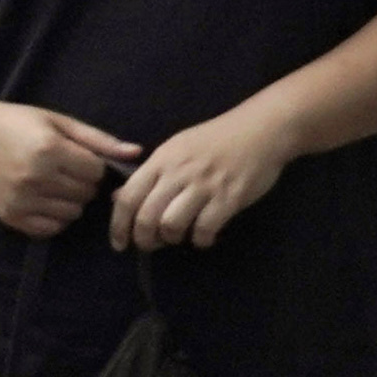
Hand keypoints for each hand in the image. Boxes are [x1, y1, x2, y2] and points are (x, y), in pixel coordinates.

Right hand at [0, 97, 137, 236]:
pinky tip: (43, 198)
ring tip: (53, 183)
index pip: (95, 172)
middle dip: (82, 183)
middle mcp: (35, 177)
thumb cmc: (16, 122)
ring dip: (70, 201)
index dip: (91, 164)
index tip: (76, 156)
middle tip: (63, 169)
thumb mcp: (57, 121)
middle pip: (86, 194)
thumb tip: (137, 153)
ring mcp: (21, 200)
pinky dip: (54, 217)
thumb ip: (98, 140)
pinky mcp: (10, 216)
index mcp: (48, 149)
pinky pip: (51, 229)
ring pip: (72, 214)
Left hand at [113, 98, 293, 249]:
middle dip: (143, 239)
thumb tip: (118, 198)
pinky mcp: (229, 197)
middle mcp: (178, 173)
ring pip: (172, 225)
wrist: (259, 130)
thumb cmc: (214, 140)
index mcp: (161, 160)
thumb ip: (149, 174)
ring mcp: (204, 185)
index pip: (128, 197)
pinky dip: (201, 240)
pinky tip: (204, 236)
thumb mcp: (175, 149)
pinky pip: (205, 229)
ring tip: (180, 236)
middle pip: (146, 216)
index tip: (118, 243)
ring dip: (172, 238)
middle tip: (150, 246)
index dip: (118, 225)